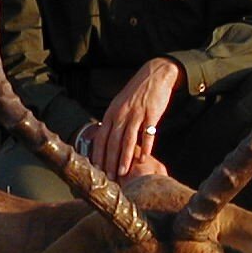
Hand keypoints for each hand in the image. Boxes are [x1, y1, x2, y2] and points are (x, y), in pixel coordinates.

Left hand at [91, 57, 183, 180]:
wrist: (154, 75)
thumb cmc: (136, 93)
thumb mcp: (120, 104)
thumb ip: (113, 121)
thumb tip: (105, 140)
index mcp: (111, 112)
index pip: (101, 137)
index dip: (98, 154)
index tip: (97, 169)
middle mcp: (121, 114)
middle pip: (113, 141)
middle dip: (109, 161)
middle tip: (109, 177)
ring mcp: (136, 114)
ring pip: (128, 140)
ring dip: (124, 158)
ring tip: (122, 173)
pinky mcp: (151, 114)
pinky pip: (148, 134)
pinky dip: (145, 147)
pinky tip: (143, 159)